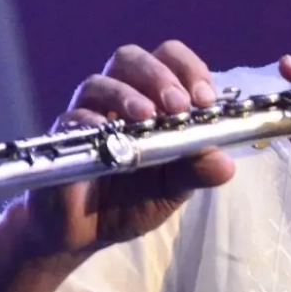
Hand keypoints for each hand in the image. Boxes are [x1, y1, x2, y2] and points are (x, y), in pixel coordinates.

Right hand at [18, 41, 235, 256]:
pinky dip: (92, 121)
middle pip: (130, 58)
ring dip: (126, 94)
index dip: (189, 70)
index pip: (169, 60)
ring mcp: (88, 114)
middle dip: (157, 75)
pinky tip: (110, 135)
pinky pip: (73, 118)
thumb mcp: (173, 189)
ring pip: (99, 82)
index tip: (204, 98)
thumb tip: (226, 164)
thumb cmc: (131, 200)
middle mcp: (118, 98)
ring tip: (146, 116)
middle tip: (178, 105)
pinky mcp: (64, 137)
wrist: (86, 234)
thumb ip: (196, 172)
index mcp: (152, 99)